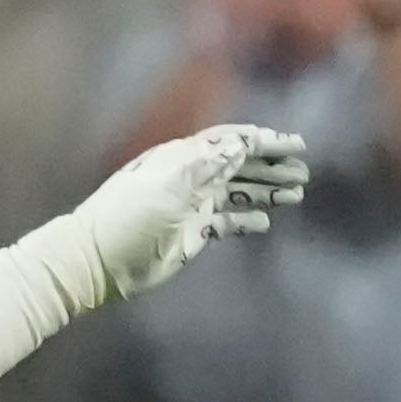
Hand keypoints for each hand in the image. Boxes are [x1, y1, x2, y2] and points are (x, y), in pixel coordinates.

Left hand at [73, 124, 309, 299]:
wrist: (97, 260)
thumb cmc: (129, 218)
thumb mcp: (169, 186)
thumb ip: (208, 164)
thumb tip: (244, 142)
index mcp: (182, 159)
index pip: (230, 142)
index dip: (263, 141)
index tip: (294, 144)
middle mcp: (190, 178)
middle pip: (239, 165)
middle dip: (271, 166)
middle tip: (303, 172)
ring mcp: (190, 205)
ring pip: (237, 192)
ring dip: (266, 191)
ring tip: (296, 194)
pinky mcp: (190, 231)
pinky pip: (225, 222)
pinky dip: (246, 220)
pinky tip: (265, 222)